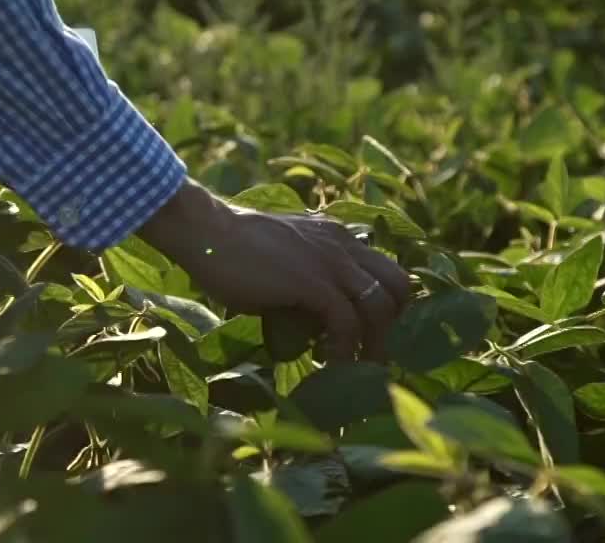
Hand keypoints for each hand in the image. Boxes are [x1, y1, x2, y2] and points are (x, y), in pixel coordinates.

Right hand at [138, 180, 412, 361]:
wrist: (206, 232)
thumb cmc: (231, 250)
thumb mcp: (283, 260)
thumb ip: (306, 281)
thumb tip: (315, 326)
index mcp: (337, 236)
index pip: (385, 269)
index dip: (388, 305)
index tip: (377, 335)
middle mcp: (343, 244)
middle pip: (398, 284)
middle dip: (396, 324)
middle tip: (378, 354)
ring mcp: (331, 261)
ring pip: (380, 305)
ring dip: (376, 345)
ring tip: (362, 372)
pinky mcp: (313, 281)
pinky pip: (347, 322)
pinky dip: (345, 349)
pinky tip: (331, 365)